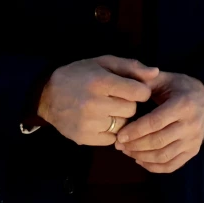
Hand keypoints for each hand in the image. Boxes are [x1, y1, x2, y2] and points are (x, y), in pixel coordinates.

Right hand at [37, 55, 158, 145]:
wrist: (46, 95)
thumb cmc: (79, 75)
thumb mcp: (103, 63)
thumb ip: (131, 67)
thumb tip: (156, 73)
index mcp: (101, 81)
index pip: (139, 92)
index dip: (139, 90)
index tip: (133, 89)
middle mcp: (94, 103)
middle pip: (132, 110)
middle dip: (128, 104)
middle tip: (116, 99)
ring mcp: (88, 123)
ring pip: (123, 126)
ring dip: (120, 118)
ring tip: (107, 110)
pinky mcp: (84, 138)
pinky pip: (111, 139)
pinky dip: (110, 132)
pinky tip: (100, 121)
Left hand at [113, 71, 203, 172]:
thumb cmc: (179, 87)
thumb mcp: (165, 78)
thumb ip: (145, 81)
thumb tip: (127, 86)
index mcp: (183, 104)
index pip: (155, 122)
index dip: (135, 131)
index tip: (119, 135)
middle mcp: (191, 125)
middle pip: (158, 141)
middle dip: (135, 145)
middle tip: (119, 145)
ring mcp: (194, 140)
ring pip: (164, 156)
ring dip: (141, 157)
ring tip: (127, 151)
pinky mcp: (193, 151)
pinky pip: (172, 166)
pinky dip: (153, 167)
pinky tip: (140, 160)